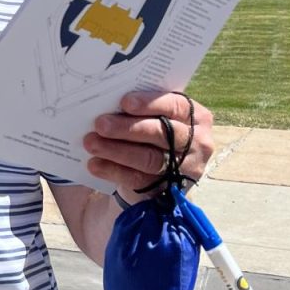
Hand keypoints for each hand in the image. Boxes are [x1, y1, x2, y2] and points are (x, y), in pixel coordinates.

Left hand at [82, 91, 214, 202]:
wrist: (164, 172)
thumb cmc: (156, 133)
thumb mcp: (159, 117)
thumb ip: (143, 109)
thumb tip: (108, 100)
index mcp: (197, 116)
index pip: (176, 106)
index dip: (150, 103)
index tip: (124, 102)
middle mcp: (198, 142)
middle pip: (162, 133)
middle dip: (128, 128)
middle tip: (100, 124)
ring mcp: (187, 168)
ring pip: (149, 159)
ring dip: (116, 150)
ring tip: (91, 143)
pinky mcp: (170, 188)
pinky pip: (140, 179)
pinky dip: (114, 170)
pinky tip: (95, 164)